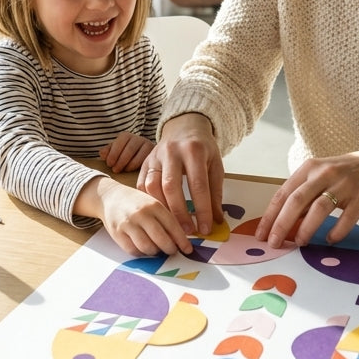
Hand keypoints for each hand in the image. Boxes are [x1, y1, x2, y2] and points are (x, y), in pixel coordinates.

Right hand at [77, 174, 195, 257]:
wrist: (111, 197)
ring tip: (157, 249)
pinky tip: (144, 248)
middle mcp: (142, 214)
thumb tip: (180, 240)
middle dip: (170, 249)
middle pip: (161, 239)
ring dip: (155, 252)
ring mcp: (128, 224)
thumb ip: (166, 219)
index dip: (181, 240)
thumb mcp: (154, 204)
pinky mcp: (117, 233)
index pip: (172, 225)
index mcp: (154, 205)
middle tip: (172, 251)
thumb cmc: (137, 203)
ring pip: (147, 247)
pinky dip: (141, 253)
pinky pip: (133, 250)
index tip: (188, 249)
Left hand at [99, 132, 154, 174]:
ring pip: (138, 154)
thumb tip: (101, 154)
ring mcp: (147, 145)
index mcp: (125, 136)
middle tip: (115, 170)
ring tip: (123, 170)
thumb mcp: (114, 152)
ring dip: (128, 164)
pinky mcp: (152, 153)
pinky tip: (130, 170)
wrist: (141, 156)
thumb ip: (107, 152)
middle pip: (129, 148)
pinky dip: (136, 165)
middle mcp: (137, 138)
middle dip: (120, 160)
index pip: (119, 142)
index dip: (113, 153)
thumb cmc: (123, 155)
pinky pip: (145, 159)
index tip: (109, 163)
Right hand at [137, 113, 224, 236]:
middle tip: (187, 231)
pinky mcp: (145, 161)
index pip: (198, 185)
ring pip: (153, 186)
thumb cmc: (202, 149)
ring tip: (172, 226)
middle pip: (171, 186)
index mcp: (194, 150)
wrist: (184, 127)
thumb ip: (215, 192)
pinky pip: (142, 185)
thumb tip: (216, 220)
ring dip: (162, 209)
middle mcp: (171, 151)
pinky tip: (159, 213)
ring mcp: (155, 156)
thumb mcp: (215, 165)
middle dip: (179, 213)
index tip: (205, 228)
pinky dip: (150, 201)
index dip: (202, 209)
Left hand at [254, 147, 358, 247]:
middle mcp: (325, 173)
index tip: (261, 234)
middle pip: (297, 200)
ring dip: (306, 228)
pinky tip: (329, 239)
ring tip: (300, 242)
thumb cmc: (346, 174)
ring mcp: (344, 184)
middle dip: (282, 224)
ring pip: (319, 208)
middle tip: (275, 243)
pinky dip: (336, 231)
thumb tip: (284, 223)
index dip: (270, 215)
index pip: (283, 193)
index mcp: (310, 168)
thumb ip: (305, 196)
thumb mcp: (322, 177)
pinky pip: (346, 218)